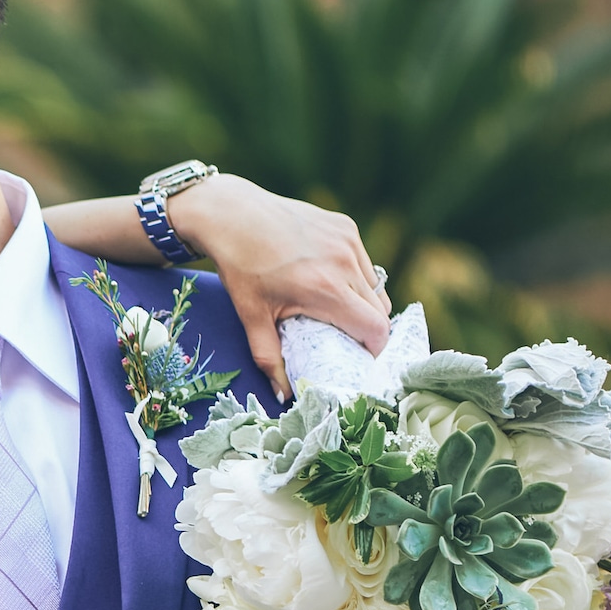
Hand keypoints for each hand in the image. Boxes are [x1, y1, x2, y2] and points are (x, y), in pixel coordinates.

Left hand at [165, 175, 388, 400]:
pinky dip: (354, 274)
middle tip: (346, 336)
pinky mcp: (344, 225)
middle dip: (369, 328)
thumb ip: (270, 358)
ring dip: (363, 301)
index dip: (373, 348)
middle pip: (380, 309)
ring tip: (336, 308)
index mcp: (325, 289)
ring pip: (375, 284)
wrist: (230, 214)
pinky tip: (328, 277)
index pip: (376, 328)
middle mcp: (343, 262)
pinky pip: (362, 260)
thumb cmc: (239, 265)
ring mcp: (346, 240)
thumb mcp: (251, 315)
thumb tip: (283, 395)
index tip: (358, 355)